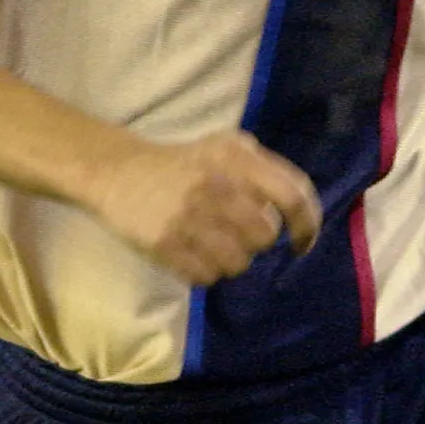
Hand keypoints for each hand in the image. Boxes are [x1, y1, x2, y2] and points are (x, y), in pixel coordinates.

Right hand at [85, 129, 321, 285]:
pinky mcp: (164, 244)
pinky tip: (193, 254)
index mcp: (235, 156)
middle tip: (237, 233)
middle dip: (256, 241)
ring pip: (238, 263)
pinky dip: (206, 271)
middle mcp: (215, 184)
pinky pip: (207, 276)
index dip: (306, 225)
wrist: (118, 172)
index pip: (292, 195)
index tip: (302, 243)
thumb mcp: (227, 147)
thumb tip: (301, 213)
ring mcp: (188, 217)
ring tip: (213, 243)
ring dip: (231, 260)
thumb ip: (265, 171)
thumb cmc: (184, 163)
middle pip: (265, 236)